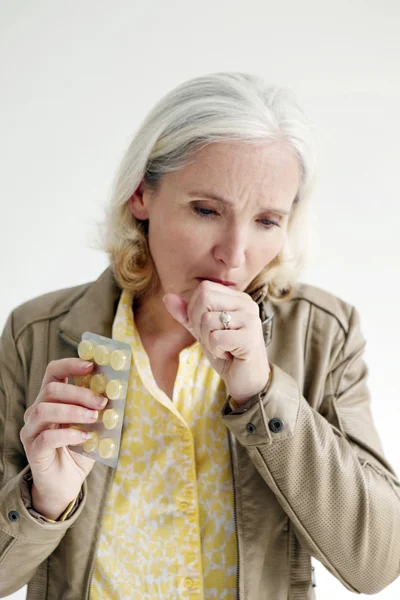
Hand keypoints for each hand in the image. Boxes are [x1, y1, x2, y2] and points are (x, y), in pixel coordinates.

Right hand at [20, 358, 106, 519]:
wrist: (67, 484)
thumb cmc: (80, 449)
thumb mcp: (93, 425)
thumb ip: (100, 408)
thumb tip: (121, 390)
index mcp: (51, 400)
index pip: (53, 372)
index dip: (71, 364)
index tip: (91, 366)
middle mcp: (36, 411)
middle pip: (51, 390)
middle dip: (80, 393)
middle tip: (102, 402)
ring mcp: (31, 430)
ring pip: (44, 410)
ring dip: (73, 411)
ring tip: (94, 418)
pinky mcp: (33, 450)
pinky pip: (47, 437)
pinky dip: (68, 434)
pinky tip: (85, 437)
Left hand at [163, 280, 269, 402]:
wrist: (247, 380)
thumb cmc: (227, 353)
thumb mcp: (202, 331)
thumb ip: (186, 314)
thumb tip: (167, 297)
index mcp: (237, 298)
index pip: (204, 288)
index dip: (194, 309)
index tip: (205, 328)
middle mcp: (247, 304)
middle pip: (205, 298)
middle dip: (198, 323)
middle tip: (212, 339)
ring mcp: (250, 319)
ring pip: (208, 319)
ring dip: (208, 340)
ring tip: (223, 348)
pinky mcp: (250, 338)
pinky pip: (216, 338)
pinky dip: (216, 350)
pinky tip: (229, 355)